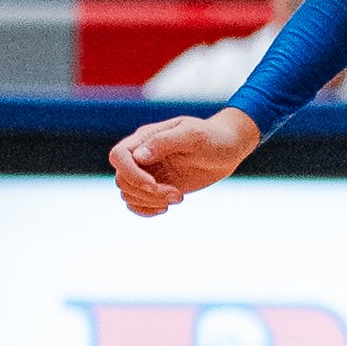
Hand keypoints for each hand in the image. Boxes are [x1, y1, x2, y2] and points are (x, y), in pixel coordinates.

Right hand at [109, 107, 260, 214]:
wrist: (228, 149)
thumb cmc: (213, 138)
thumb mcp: (193, 136)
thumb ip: (164, 142)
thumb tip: (138, 157)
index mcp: (146, 138)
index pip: (119, 156)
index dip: (130, 174)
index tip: (153, 184)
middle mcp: (142, 155)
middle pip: (122, 179)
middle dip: (146, 193)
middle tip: (177, 194)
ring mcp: (148, 172)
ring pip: (128, 194)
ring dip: (150, 202)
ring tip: (178, 197)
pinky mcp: (156, 187)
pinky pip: (136, 203)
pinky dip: (146, 210)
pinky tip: (167, 206)